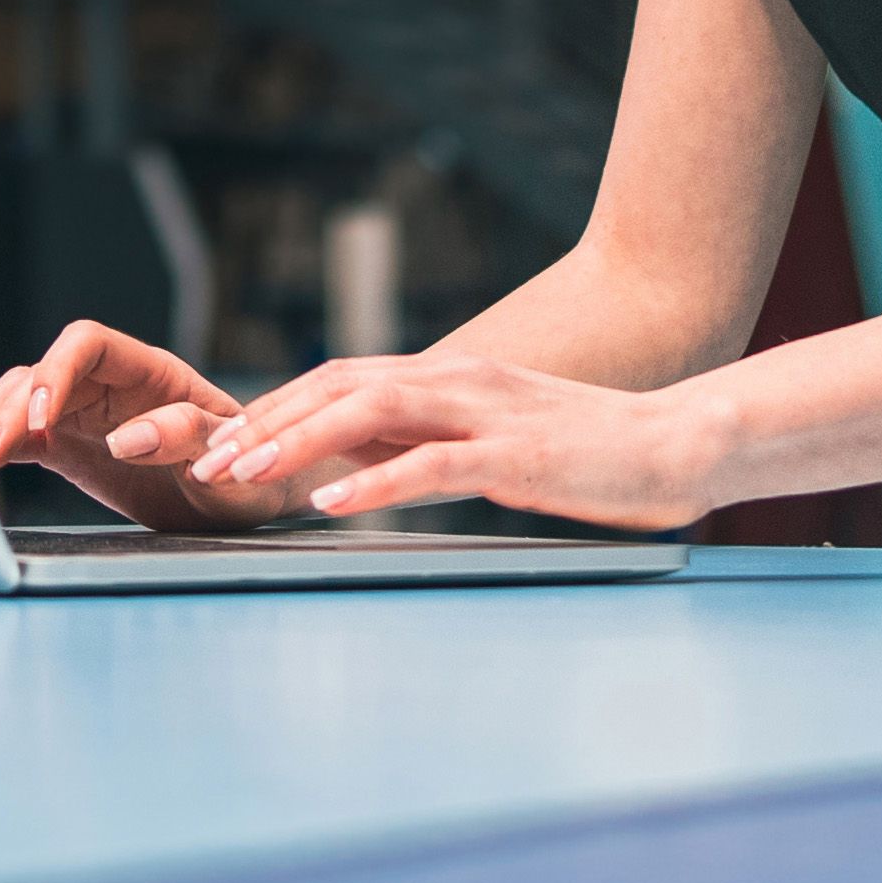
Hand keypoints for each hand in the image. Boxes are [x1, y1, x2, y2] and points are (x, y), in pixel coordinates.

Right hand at [0, 321, 292, 532]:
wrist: (245, 500)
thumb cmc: (247, 474)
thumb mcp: (230, 458)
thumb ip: (187, 438)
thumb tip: (128, 437)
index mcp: (154, 372)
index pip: (89, 344)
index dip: (57, 372)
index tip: (42, 417)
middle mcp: (114, 384)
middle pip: (47, 371)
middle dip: (13, 404)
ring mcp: (89, 413)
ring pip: (27, 397)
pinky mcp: (72, 446)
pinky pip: (26, 432)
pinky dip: (0, 440)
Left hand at [185, 353, 729, 532]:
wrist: (676, 440)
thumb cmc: (588, 451)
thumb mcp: (492, 441)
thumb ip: (428, 441)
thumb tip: (355, 465)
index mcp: (450, 376)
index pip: (341, 379)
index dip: (275, 407)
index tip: (220, 442)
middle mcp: (458, 380)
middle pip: (338, 386)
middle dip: (265, 422)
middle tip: (205, 460)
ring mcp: (486, 413)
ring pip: (371, 414)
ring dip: (299, 443)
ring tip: (246, 475)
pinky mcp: (515, 456)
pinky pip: (431, 464)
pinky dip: (374, 484)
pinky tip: (332, 505)